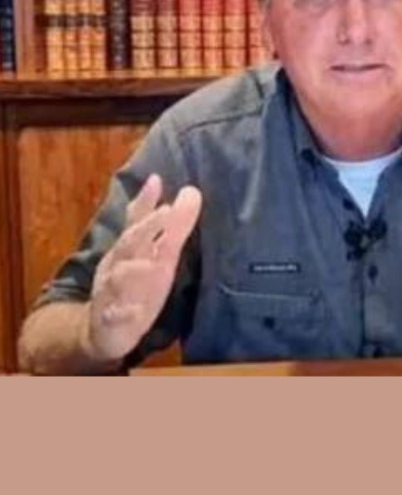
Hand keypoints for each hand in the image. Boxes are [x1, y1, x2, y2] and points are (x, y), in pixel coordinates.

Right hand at [85, 175, 202, 362]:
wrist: (101, 331)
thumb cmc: (132, 284)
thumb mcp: (153, 254)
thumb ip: (171, 224)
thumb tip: (190, 190)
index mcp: (129, 249)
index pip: (136, 220)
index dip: (145, 201)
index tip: (157, 179)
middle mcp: (118, 265)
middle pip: (128, 243)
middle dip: (146, 227)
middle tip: (166, 211)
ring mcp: (112, 293)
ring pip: (118, 280)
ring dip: (134, 270)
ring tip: (152, 263)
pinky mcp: (111, 324)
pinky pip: (115, 318)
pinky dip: (124, 314)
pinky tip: (135, 312)